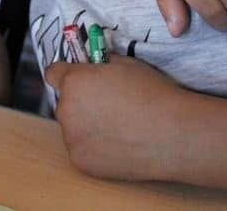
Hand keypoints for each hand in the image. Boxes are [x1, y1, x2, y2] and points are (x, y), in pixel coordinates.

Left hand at [46, 55, 184, 181]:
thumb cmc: (153, 95)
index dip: (66, 74)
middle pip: (64, 102)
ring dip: (87, 126)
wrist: (173, 134)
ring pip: (73, 128)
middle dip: (80, 102)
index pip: (53, 73)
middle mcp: (66, 109)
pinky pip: (82, 150)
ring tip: (119, 127)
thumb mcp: (126, 64)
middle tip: (108, 105)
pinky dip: (95, 147)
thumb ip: (101, 64)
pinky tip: (119, 144)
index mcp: (74, 81)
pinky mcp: (81, 162)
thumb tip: (94, 65)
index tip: (77, 78)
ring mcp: (72, 138)